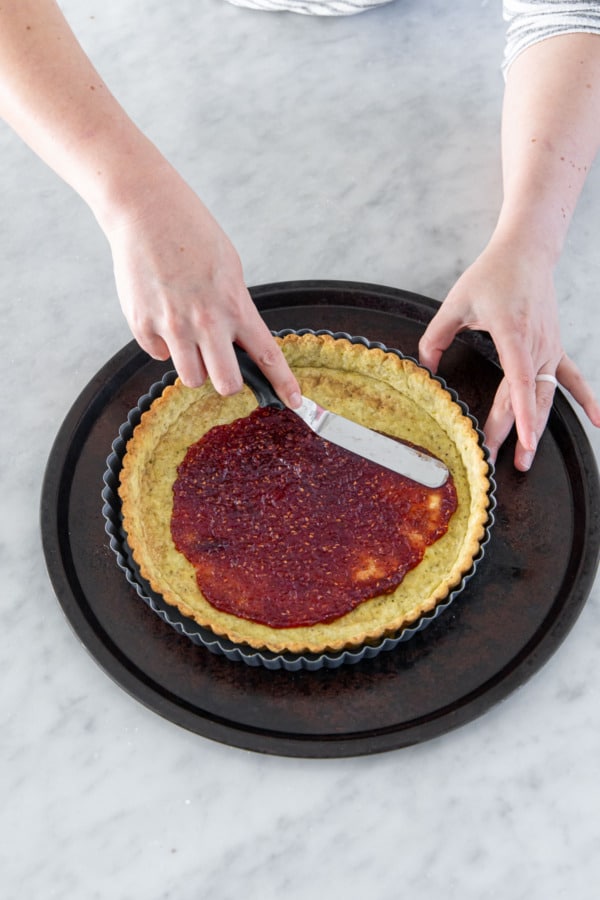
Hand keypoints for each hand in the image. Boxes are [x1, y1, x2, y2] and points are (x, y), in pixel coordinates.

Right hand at [104, 165, 301, 407]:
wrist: (145, 209)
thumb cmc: (191, 234)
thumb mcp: (229, 269)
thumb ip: (234, 310)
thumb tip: (233, 345)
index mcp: (235, 304)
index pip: (267, 354)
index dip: (284, 383)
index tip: (296, 404)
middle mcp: (206, 321)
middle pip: (226, 383)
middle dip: (227, 382)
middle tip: (222, 367)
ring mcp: (172, 325)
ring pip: (190, 378)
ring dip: (193, 365)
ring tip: (187, 336)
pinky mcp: (142, 324)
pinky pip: (157, 355)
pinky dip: (161, 343)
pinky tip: (160, 314)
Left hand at [418, 239, 599, 469]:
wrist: (527, 252)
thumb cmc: (492, 274)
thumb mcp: (455, 303)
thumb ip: (435, 337)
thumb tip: (424, 367)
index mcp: (513, 334)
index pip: (518, 382)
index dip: (518, 414)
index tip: (518, 440)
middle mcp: (537, 345)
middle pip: (525, 398)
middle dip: (510, 433)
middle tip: (494, 463)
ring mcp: (549, 348)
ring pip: (545, 396)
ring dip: (536, 429)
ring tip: (525, 460)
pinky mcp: (554, 347)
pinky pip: (573, 378)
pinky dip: (587, 400)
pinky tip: (599, 422)